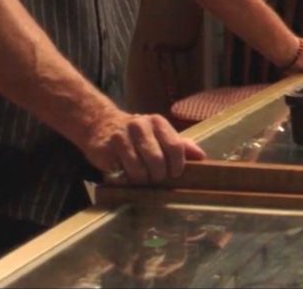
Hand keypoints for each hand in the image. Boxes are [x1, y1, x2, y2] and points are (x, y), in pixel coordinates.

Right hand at [81, 111, 204, 184]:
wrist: (101, 124)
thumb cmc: (137, 134)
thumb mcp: (159, 134)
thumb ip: (180, 145)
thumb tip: (201, 157)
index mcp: (157, 122)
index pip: (175, 147)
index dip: (177, 165)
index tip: (174, 173)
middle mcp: (140, 126)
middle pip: (158, 161)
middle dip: (158, 176)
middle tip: (155, 177)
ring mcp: (122, 137)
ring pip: (139, 171)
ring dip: (142, 180)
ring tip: (140, 177)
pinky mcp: (106, 149)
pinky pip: (121, 173)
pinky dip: (125, 179)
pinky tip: (124, 173)